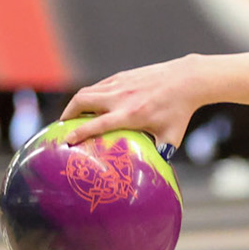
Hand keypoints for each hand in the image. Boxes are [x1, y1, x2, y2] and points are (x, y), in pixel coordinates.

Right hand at [62, 56, 200, 146]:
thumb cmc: (180, 112)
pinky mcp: (122, 76)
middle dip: (67, 114)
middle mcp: (120, 98)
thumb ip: (159, 154)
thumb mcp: (171, 138)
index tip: (66, 142)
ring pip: (87, 91)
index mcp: (129, 115)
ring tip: (70, 116)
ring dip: (75, 103)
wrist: (186, 80)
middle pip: (81, 101)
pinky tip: (91, 104)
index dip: (78, 133)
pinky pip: (99, 86)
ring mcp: (120, 84)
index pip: (95, 124)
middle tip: (61, 126)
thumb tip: (152, 173)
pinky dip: (90, 95)